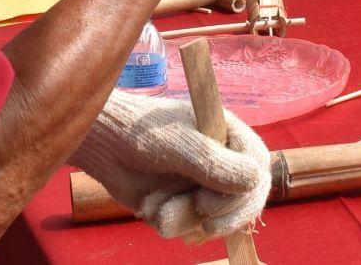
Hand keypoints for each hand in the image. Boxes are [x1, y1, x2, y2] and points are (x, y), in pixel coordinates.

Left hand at [70, 90, 269, 240]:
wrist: (103, 146)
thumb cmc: (142, 133)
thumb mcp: (181, 146)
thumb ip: (216, 165)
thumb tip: (255, 181)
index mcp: (229, 134)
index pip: (257, 166)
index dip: (245, 193)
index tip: (212, 205)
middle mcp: (222, 159)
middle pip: (245, 198)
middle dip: (223, 216)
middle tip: (205, 225)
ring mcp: (202, 184)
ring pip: (214, 219)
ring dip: (184, 218)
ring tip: (155, 205)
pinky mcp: (182, 203)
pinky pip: (189, 228)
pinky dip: (169, 223)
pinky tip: (151, 207)